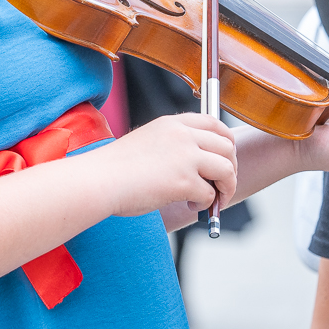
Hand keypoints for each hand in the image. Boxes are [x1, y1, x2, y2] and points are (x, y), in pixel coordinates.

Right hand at [100, 112, 236, 217]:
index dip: (226, 142)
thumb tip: (199, 165)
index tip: (225, 158)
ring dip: (225, 187)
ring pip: (226, 170)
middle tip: (222, 184)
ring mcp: (185, 157)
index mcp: (172, 124)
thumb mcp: (149, 142)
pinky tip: (191, 206)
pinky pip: (210, 193)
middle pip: (227, 147)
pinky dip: (206, 204)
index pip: (215, 123)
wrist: (99, 180)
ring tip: (211, 198)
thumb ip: (174, 145)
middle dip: (230, 168)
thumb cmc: (116, 168)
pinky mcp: (184, 181)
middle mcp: (182, 135)